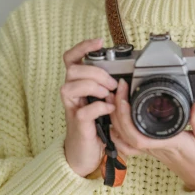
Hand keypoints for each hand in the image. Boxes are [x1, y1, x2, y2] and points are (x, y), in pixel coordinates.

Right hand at [61, 37, 117, 177]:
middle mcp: (71, 94)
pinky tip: (109, 109)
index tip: (99, 42)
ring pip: (70, 86)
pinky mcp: (78, 125)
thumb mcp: (103, 100)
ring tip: (108, 95)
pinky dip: (99, 107)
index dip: (82, 47)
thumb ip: (109, 87)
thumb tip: (125, 76)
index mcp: (78, 84)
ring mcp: (72, 109)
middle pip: (71, 70)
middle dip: (95, 72)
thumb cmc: (96, 124)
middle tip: (112, 83)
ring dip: (93, 87)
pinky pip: (84, 111)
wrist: (86, 152)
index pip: (71, 59)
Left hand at [105, 78, 194, 189]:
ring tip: (114, 100)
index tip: (124, 98)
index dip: (126, 118)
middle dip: (117, 112)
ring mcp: (154, 150)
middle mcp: (157, 148)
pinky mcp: (154, 150)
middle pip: (126, 135)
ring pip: (125, 139)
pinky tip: (119, 120)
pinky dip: (120, 132)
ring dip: (115, 120)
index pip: (139, 136)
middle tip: (118, 90)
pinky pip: (131, 143)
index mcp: (169, 144)